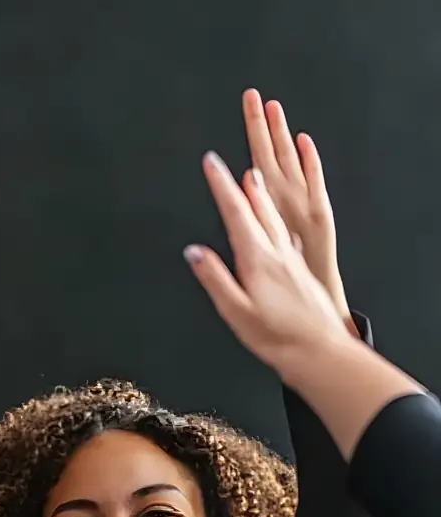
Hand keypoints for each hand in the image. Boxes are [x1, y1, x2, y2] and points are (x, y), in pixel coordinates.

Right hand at [184, 151, 348, 382]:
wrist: (322, 352)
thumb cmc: (279, 338)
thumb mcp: (237, 312)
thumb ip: (215, 279)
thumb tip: (194, 252)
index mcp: (258, 261)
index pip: (236, 214)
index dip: (222, 186)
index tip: (212, 164)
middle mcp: (278, 255)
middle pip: (258, 211)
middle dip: (242, 186)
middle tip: (233, 165)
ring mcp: (293, 263)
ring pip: (275, 221)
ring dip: (263, 199)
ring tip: (256, 181)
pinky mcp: (303, 274)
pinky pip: (289, 237)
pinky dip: (279, 223)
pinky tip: (282, 227)